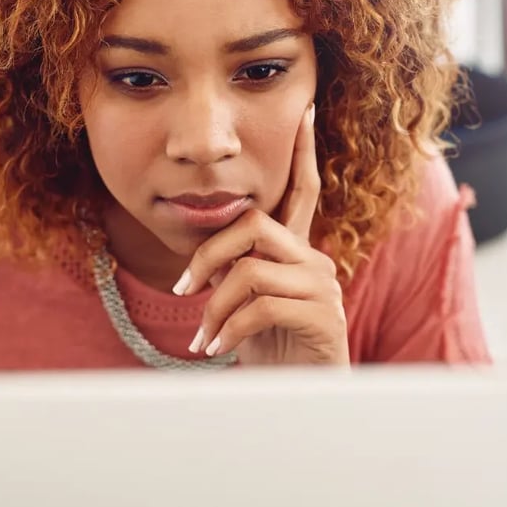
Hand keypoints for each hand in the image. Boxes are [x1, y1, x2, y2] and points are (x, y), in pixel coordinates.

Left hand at [172, 104, 348, 365]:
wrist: (299, 396)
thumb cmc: (269, 343)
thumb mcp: (246, 299)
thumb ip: (236, 267)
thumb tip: (204, 254)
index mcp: (296, 249)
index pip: (303, 189)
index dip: (304, 151)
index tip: (306, 110)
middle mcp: (314, 259)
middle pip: (254, 224)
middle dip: (209, 254)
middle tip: (184, 289)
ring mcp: (321, 286)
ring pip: (250, 270)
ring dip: (213, 306)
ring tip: (202, 337)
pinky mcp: (322, 317)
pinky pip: (259, 308)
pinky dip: (228, 330)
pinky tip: (218, 349)